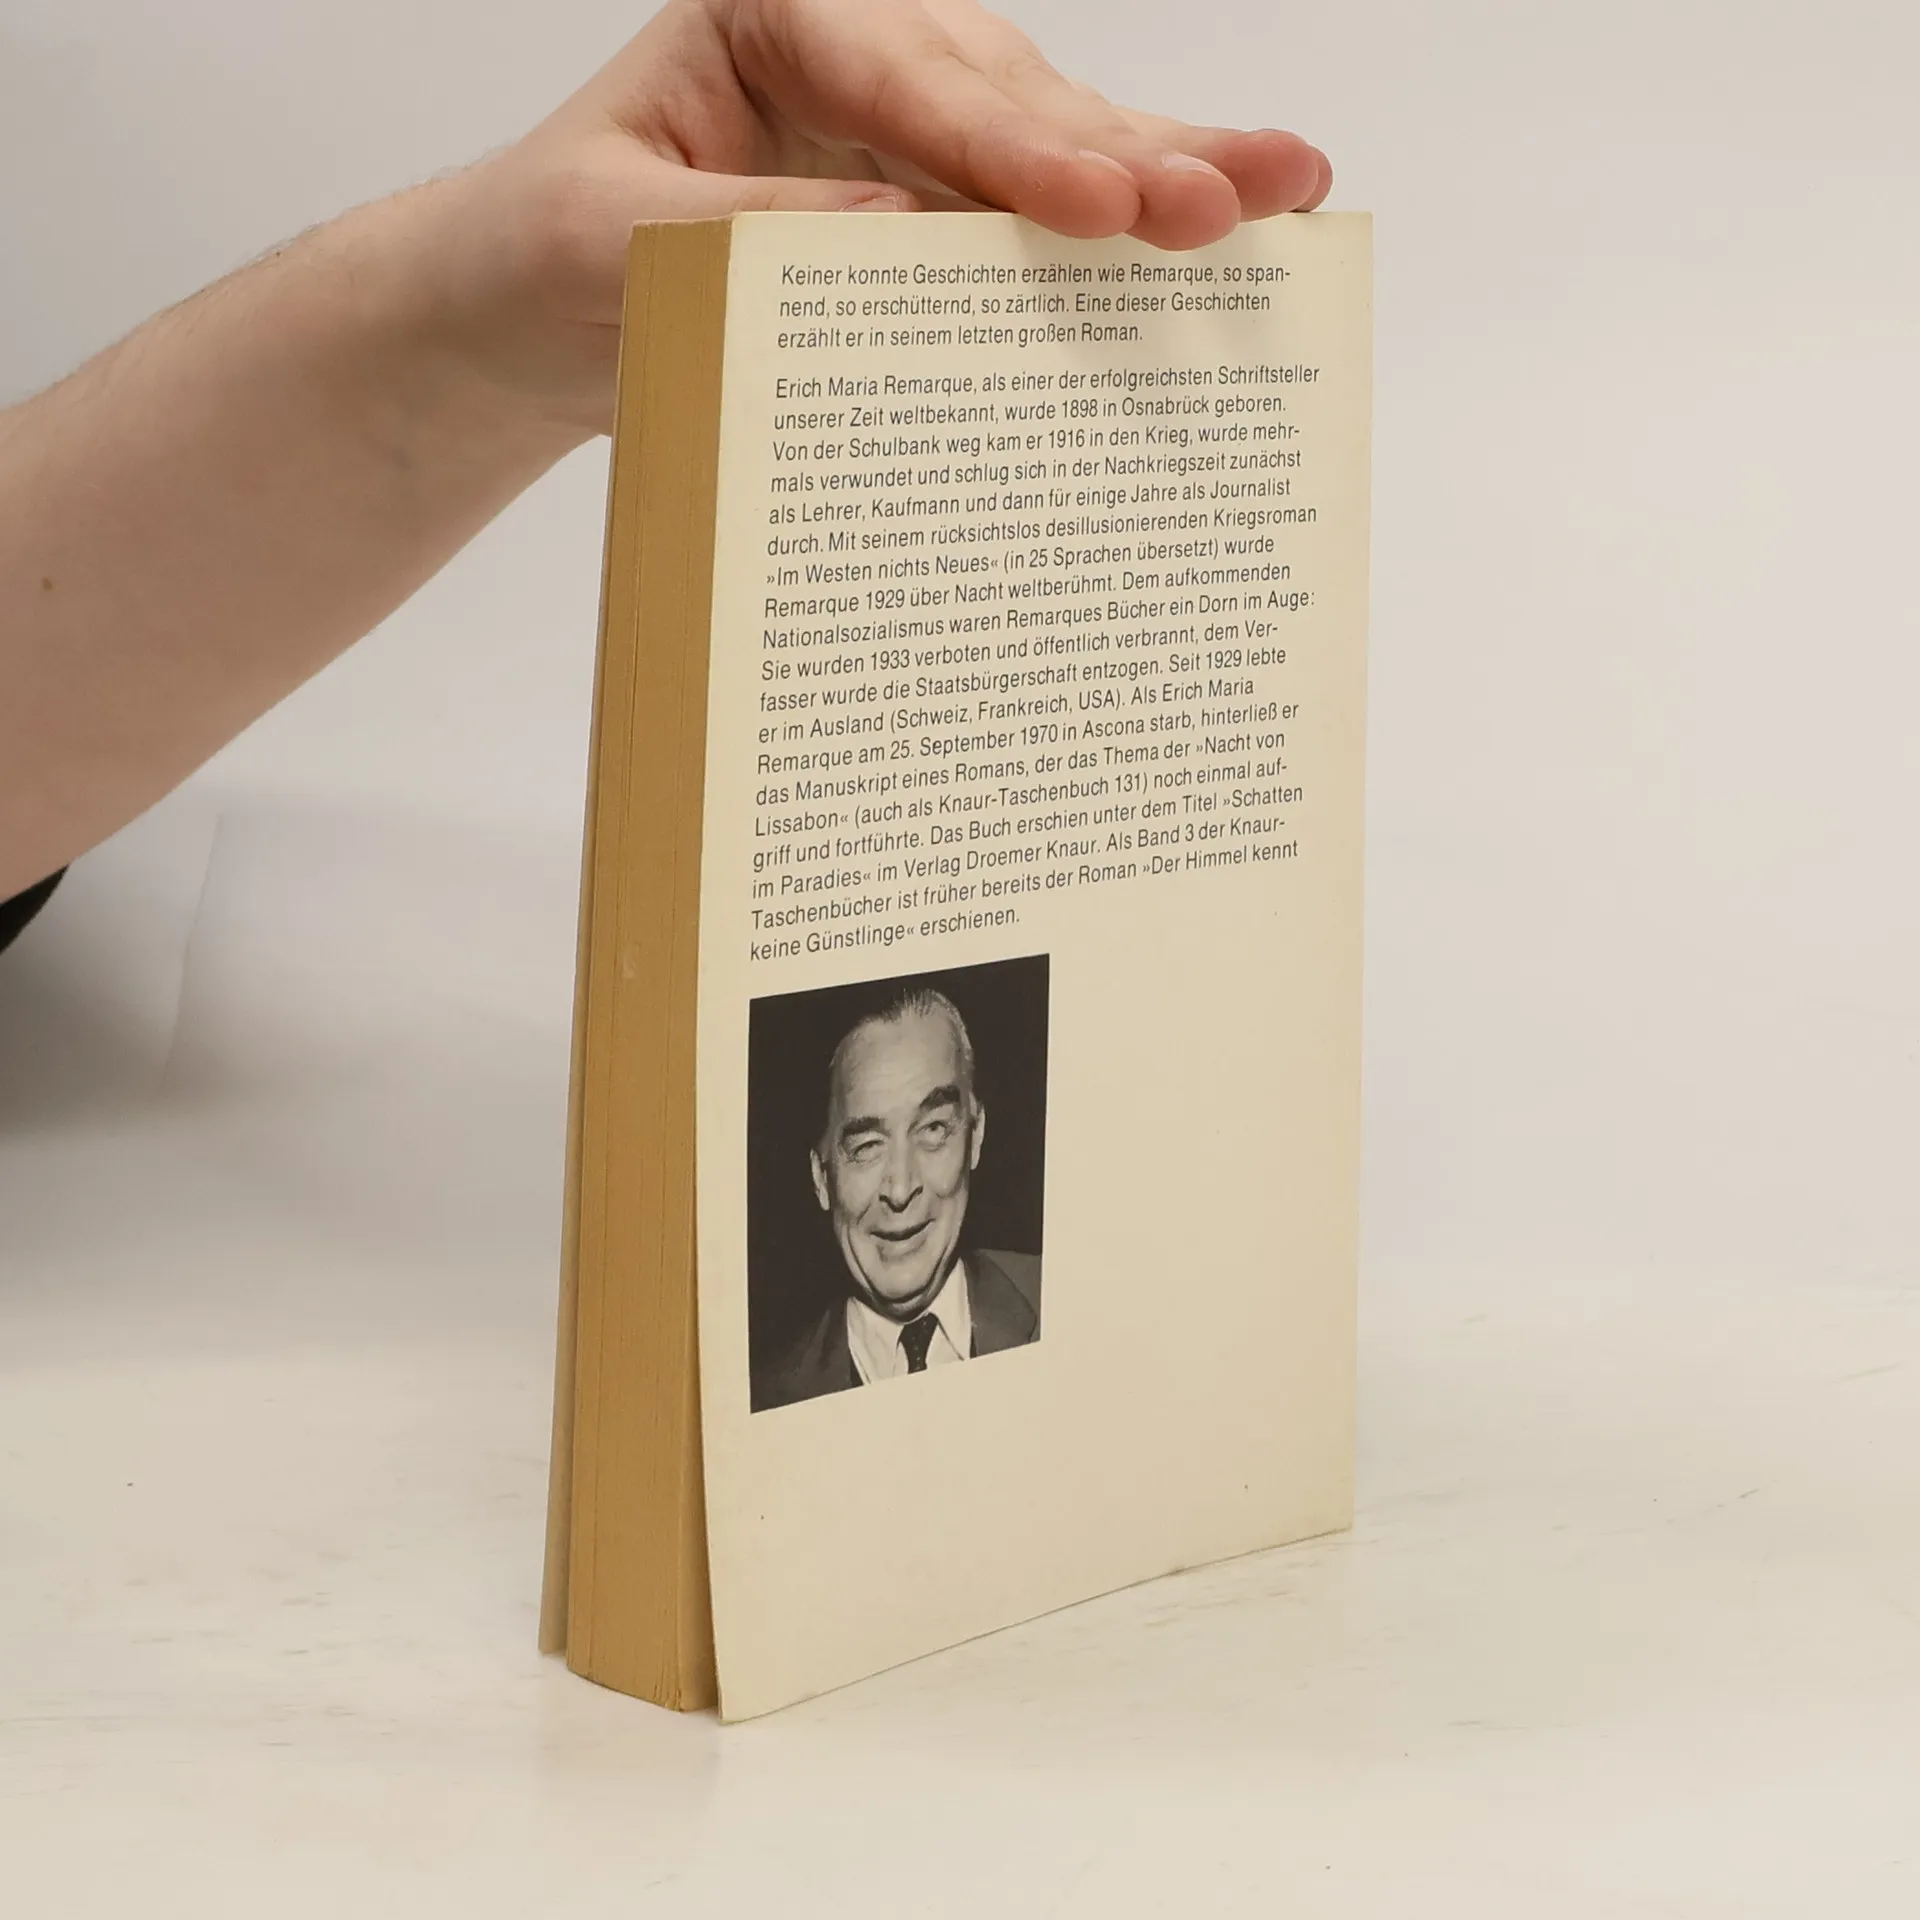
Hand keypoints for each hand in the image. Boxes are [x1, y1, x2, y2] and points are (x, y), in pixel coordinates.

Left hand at [433, 0, 1330, 435]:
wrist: (534, 313)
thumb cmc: (551, 257)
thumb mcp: (609, 242)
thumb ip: (745, 229)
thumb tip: (899, 239)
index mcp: (770, 17)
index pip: (904, 79)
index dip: (1008, 151)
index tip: (1096, 213)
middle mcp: (863, 48)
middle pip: (1012, 96)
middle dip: (1128, 155)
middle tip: (1235, 201)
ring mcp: (913, 121)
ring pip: (1055, 137)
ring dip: (1167, 171)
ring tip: (1285, 192)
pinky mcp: (938, 198)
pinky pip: (1043, 206)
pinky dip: (1127, 223)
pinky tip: (1231, 221)